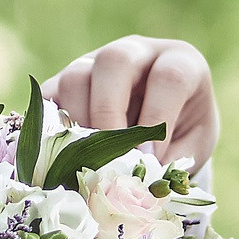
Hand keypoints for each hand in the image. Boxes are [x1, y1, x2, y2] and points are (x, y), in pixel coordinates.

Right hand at [50, 36, 217, 169]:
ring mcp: (95, 62)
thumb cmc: (183, 133)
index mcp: (179, 62)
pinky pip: (47, 97)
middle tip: (109, 157)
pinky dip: (49, 128)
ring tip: (86, 162)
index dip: (158, 119)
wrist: (164, 123)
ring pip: (75, 77)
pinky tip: (60, 158)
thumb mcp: (191, 148)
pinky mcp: (64, 81)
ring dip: (77, 124)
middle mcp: (136, 53)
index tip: (150, 158)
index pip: (169, 78)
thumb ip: (171, 162)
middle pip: (114, 60)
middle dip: (108, 112)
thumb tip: (137, 185)